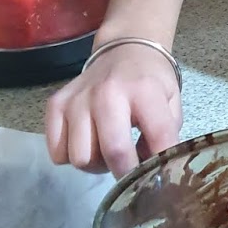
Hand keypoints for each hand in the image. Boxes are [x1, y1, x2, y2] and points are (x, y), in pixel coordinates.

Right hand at [44, 43, 181, 175]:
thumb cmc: (150, 82)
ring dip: (95, 164)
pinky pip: (58, 153)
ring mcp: (77, 99)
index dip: (159, 165)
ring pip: (80, 158)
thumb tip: (154, 172)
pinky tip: (86, 142)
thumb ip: (167, 135)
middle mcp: (107, 93)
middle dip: (124, 172)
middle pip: (113, 152)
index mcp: (144, 91)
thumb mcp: (171, 102)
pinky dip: (71, 156)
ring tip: (106, 150)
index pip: (157, 136)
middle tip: (129, 170)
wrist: (124, 50)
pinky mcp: (56, 105)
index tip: (156, 178)